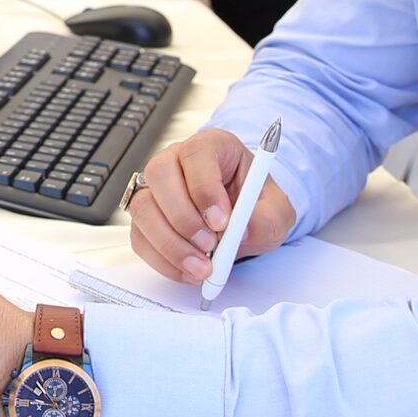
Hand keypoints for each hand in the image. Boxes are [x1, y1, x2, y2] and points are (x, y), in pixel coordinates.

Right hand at [127, 128, 294, 284]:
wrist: (244, 223)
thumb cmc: (256, 207)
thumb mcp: (276, 212)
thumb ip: (264, 219)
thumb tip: (242, 230)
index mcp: (212, 147)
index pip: (196, 154)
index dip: (204, 188)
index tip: (221, 222)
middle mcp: (176, 161)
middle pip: (159, 174)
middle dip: (183, 217)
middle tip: (209, 246)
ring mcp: (156, 188)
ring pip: (143, 207)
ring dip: (170, 243)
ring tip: (201, 266)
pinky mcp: (146, 218)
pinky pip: (141, 237)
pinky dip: (163, 260)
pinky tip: (188, 269)